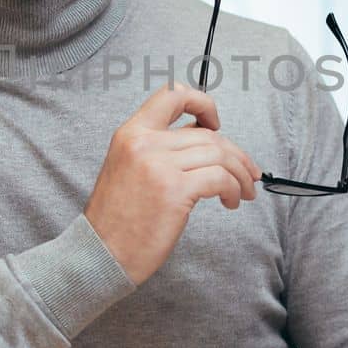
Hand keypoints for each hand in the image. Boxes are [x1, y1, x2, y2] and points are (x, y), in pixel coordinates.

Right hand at [84, 82, 260, 284]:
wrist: (99, 253)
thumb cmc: (115, 220)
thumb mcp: (127, 169)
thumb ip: (158, 149)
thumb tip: (201, 137)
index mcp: (130, 133)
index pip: (172, 95)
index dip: (202, 103)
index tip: (215, 122)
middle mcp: (144, 143)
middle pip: (207, 134)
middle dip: (236, 154)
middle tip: (247, 172)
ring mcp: (159, 165)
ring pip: (219, 154)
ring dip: (240, 174)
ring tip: (242, 192)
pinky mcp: (175, 190)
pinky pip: (221, 178)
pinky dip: (234, 189)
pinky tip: (230, 202)